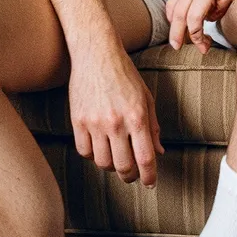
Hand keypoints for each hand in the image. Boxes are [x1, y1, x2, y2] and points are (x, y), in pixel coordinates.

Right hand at [69, 45, 164, 186]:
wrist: (96, 53)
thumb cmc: (124, 73)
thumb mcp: (146, 97)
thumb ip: (153, 126)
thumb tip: (158, 152)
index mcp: (136, 116)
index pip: (145, 158)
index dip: (149, 177)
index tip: (150, 183)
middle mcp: (115, 122)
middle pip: (123, 167)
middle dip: (130, 176)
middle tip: (132, 174)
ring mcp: (94, 122)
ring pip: (102, 163)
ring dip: (111, 166)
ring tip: (116, 156)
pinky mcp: (77, 120)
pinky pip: (84, 151)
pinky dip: (92, 155)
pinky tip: (99, 146)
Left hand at [166, 0, 236, 53]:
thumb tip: (191, 20)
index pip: (171, 6)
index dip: (172, 26)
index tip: (177, 38)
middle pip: (178, 14)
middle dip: (177, 35)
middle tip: (179, 48)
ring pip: (193, 18)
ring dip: (197, 36)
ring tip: (204, 44)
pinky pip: (216, 13)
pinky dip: (218, 16)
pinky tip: (224, 7)